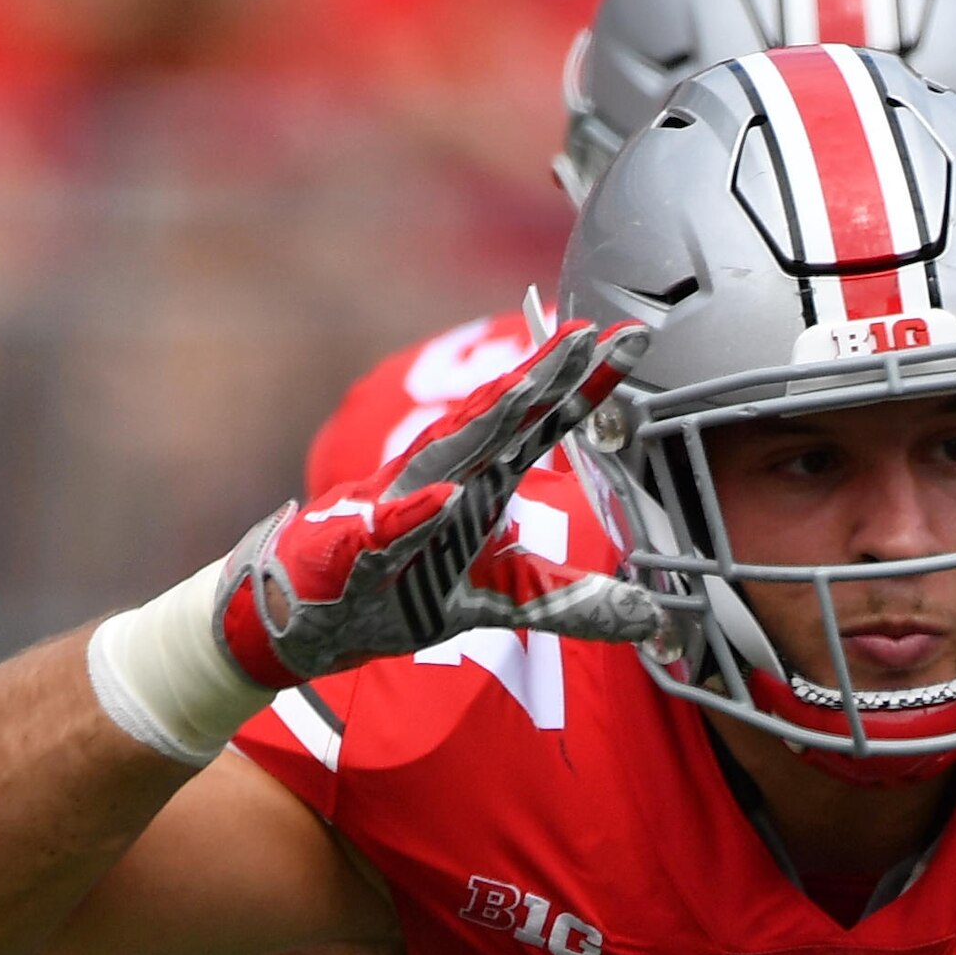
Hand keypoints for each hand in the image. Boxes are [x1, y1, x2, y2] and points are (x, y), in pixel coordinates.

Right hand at [211, 314, 660, 685]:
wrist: (309, 619)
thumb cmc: (401, 588)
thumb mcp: (499, 601)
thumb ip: (568, 601)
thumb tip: (647, 615)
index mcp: (479, 481)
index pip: (542, 425)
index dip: (586, 387)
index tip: (631, 342)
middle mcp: (443, 480)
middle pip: (503, 420)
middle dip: (547, 378)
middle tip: (594, 335)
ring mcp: (399, 509)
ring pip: (449, 458)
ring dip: (489, 421)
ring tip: (532, 385)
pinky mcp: (358, 552)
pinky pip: (389, 532)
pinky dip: (417, 516)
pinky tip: (448, 497)